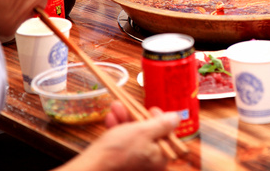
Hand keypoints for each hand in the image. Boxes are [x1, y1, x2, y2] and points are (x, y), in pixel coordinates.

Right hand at [58, 104, 179, 170]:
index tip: (152, 109)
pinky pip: (122, 142)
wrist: (92, 165)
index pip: (166, 135)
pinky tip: (110, 118)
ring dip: (124, 119)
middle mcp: (149, 162)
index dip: (159, 119)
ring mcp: (134, 161)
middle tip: (129, 105)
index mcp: (159, 157)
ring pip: (133, 135)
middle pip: (148, 133)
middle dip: (136, 116)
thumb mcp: (143, 131)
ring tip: (116, 106)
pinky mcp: (121, 160)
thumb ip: (162, 124)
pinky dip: (117, 129)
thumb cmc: (119, 149)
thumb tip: (177, 117)